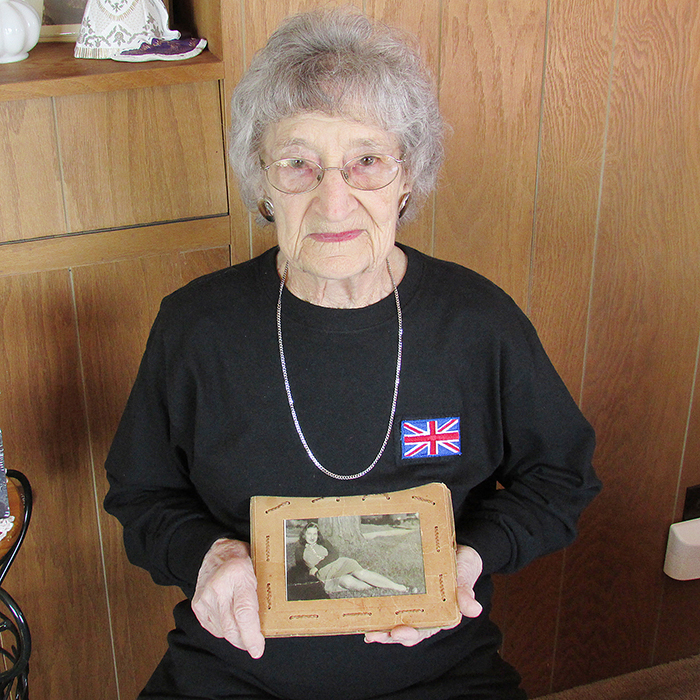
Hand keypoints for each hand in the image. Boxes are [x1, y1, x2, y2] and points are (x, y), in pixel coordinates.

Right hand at [191, 538, 264, 658]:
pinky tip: (231, 619)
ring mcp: (205, 597)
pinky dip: (225, 630)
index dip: (251, 635)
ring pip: (223, 631)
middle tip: (255, 643)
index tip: (257, 649)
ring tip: (244, 625)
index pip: (244, 612)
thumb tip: (273, 621)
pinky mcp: (197, 606)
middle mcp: (218, 587)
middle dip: (245, 641)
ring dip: (236, 635)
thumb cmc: (241, 560)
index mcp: (238, 574)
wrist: (215, 552)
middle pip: (231, 627)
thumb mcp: (258, 569)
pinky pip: (214, 629)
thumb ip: (263, 592)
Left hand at [364, 545, 482, 646]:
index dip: (410, 635)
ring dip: (380, 626)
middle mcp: (424, 613)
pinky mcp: (405, 592)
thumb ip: (465, 593)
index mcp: (440, 615)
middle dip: (388, 635)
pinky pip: (390, 602)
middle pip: (404, 629)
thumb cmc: (463, 567)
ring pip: (394, 619)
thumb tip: (474, 609)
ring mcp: (413, 603)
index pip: (424, 630)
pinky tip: (364, 612)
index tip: (398, 632)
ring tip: (365, 629)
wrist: (459, 551)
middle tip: (373, 635)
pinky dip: (378, 609)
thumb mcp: (465, 577)